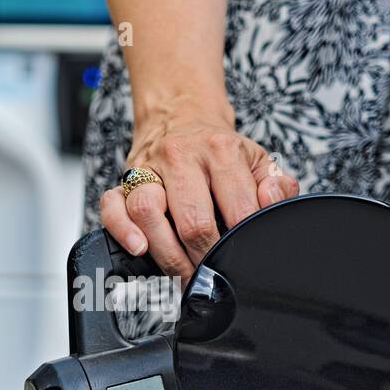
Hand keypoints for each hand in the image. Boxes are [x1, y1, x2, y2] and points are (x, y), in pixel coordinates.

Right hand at [99, 114, 298, 284]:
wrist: (181, 115)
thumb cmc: (219, 148)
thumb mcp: (257, 160)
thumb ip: (277, 186)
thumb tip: (271, 202)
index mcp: (221, 150)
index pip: (237, 210)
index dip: (242, 243)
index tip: (243, 259)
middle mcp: (181, 157)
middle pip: (193, 222)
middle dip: (206, 260)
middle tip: (213, 274)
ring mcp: (149, 168)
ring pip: (149, 214)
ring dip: (168, 255)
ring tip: (184, 274)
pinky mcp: (124, 180)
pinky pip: (112, 207)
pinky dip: (122, 231)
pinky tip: (140, 249)